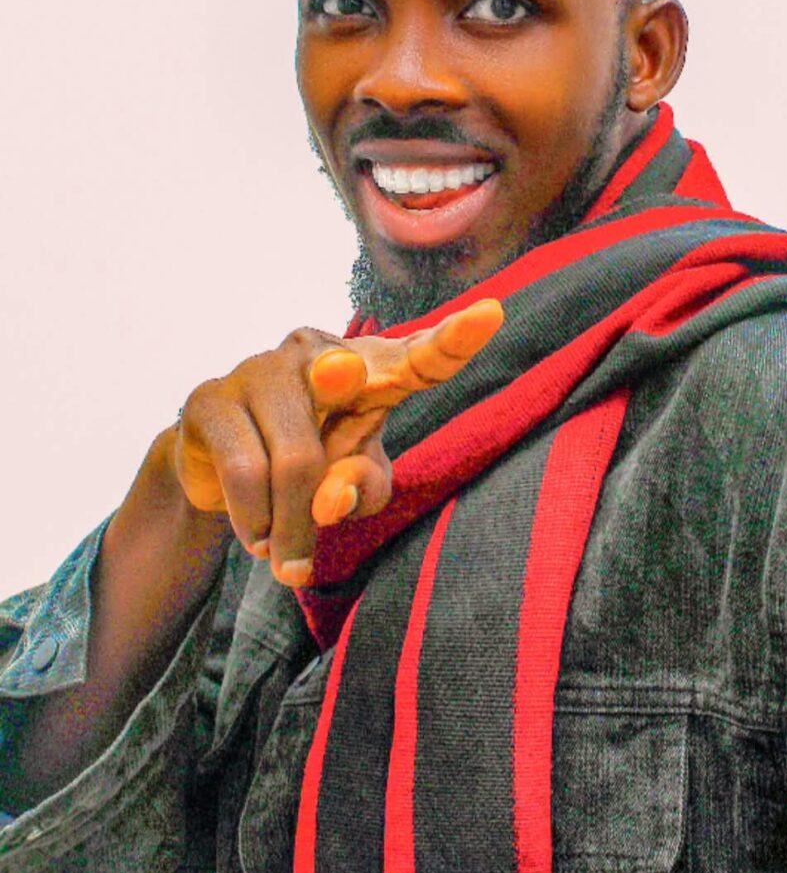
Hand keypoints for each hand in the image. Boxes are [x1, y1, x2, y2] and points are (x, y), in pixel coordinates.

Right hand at [170, 297, 502, 586]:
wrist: (220, 473)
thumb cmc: (312, 464)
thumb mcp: (352, 482)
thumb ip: (360, 487)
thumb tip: (329, 499)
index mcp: (370, 368)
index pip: (419, 356)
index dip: (453, 340)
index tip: (491, 316)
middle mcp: (316, 352)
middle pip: (348, 395)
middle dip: (341, 435)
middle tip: (331, 460)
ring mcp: (260, 368)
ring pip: (293, 460)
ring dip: (291, 528)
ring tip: (287, 556)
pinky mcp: (210, 397)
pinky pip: (245, 473)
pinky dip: (256, 522)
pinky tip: (259, 538)